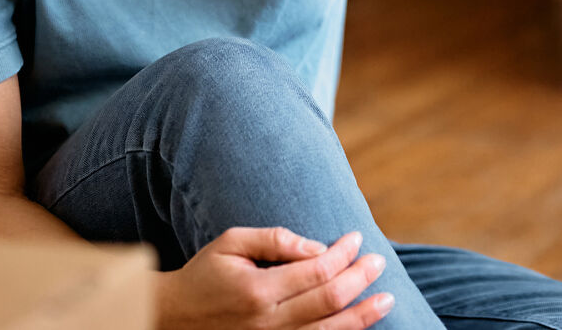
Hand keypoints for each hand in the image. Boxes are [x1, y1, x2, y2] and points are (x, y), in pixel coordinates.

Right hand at [156, 227, 394, 329]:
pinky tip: (359, 323)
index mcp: (257, 289)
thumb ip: (275, 239)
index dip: (343, 254)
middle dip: (360, 278)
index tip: (356, 239)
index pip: (316, 270)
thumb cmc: (205, 274)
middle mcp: (268, 320)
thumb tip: (318, 247)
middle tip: (379, 261)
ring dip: (362, 314)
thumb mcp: (231, 242)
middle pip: (329, 300)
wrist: (175, 318)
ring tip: (386, 299)